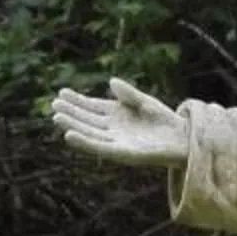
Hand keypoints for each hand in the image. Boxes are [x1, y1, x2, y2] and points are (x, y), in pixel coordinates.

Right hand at [50, 76, 187, 169]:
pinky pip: (100, 148)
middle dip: (71, 113)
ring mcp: (117, 141)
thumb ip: (128, 94)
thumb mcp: (145, 102)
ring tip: (57, 118)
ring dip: (74, 126)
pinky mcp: (123, 154)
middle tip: (53, 106)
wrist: (183, 140)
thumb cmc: (164, 121)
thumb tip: (111, 82)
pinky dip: (85, 142)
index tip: (60, 94)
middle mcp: (113, 129)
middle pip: (87, 120)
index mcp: (116, 114)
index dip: (76, 101)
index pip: (91, 107)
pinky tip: (70, 135)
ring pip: (90, 133)